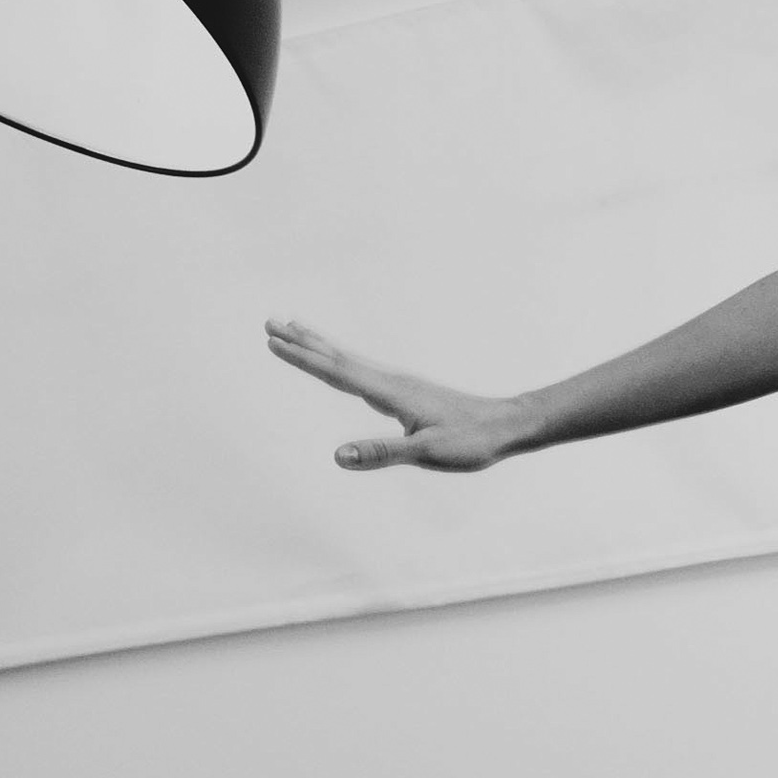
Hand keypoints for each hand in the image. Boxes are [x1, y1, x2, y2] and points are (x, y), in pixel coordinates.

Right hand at [265, 318, 532, 471]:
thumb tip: (338, 455)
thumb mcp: (427, 453)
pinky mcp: (406, 392)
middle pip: (337, 357)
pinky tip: (341, 364)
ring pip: (349, 360)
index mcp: (391, 393)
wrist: (508, 425)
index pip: (337, 372)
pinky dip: (341, 361)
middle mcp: (391, 381)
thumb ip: (382, 453)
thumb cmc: (471, 441)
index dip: (303, 358)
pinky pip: (362, 371)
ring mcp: (399, 384)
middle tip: (270, 322)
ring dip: (319, 346)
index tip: (273, 341)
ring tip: (295, 330)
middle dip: (302, 341)